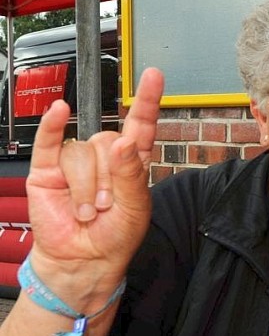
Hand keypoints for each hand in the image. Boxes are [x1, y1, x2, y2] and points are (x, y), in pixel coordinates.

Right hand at [24, 68, 163, 289]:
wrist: (82, 260)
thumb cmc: (115, 235)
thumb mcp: (135, 209)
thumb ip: (131, 174)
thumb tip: (124, 142)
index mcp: (132, 162)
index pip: (141, 125)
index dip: (146, 100)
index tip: (153, 75)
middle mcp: (104, 157)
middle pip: (106, 141)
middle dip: (107, 178)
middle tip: (106, 206)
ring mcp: (75, 160)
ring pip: (81, 152)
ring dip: (86, 186)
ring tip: (87, 210)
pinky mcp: (48, 168)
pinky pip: (49, 139)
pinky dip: (51, 124)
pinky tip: (58, 110)